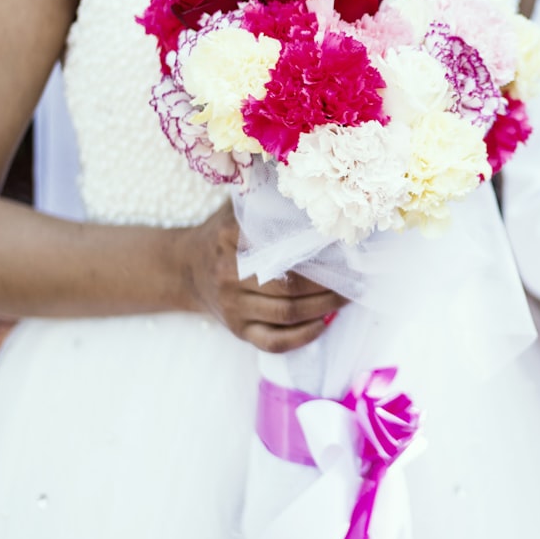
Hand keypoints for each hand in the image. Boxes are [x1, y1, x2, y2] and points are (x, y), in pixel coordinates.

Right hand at [177, 203, 347, 352]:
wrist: (184, 268)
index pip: (280, 247)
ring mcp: (232, 307)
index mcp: (230, 239)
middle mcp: (229, 276)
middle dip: (328, 285)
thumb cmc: (223, 235)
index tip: (345, 249)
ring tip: (347, 297)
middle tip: (355, 278)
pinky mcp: (237, 330)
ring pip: (286, 314)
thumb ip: (266, 204)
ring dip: (323, 308)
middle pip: (289, 286)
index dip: (317, 251)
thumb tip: (314, 195)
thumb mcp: (237, 210)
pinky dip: (302, 337)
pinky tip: (323, 324)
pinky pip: (273, 342)